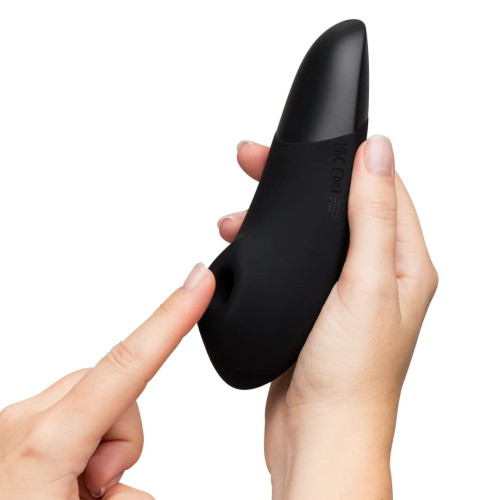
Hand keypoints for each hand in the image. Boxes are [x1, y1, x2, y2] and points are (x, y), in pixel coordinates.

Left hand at [0, 263, 213, 498]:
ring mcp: (11, 426)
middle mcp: (20, 425)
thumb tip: (123, 487)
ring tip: (73, 494)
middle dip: (125, 436)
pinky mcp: (10, 431)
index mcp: (41, 450)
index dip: (170, 320)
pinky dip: (81, 448)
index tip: (198, 281)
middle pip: (114, 389)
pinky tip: (58, 486)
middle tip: (94, 492)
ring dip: (102, 447)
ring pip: (93, 403)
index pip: (125, 369)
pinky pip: (69, 417)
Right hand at [218, 137, 437, 498]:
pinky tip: (247, 243)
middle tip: (256, 160)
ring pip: (313, 232)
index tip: (319, 138)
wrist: (319, 433)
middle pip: (342, 205)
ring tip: (237, 211)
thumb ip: (372, 217)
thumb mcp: (367, 285)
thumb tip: (380, 154)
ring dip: (279, 213)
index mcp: (405, 263)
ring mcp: (344, 291)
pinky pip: (296, 260)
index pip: (384, 189)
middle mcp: (378, 274)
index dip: (351, 158)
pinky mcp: (315, 306)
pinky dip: (272, 244)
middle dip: (301, 181)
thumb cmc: (350, 376)